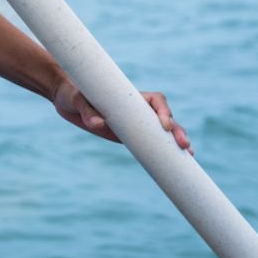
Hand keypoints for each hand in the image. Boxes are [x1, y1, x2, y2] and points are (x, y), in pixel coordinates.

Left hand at [52, 79, 193, 154]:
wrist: (67, 100)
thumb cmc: (74, 94)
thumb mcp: (77, 100)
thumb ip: (87, 111)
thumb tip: (98, 124)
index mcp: (129, 96)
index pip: (155, 100)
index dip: (163, 111)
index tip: (164, 125)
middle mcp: (137, 108)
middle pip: (165, 117)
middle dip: (176, 130)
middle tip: (184, 146)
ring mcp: (136, 122)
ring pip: (163, 131)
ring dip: (176, 142)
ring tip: (189, 156)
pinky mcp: (130, 135)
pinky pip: (151, 142)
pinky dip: (165, 151)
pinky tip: (179, 163)